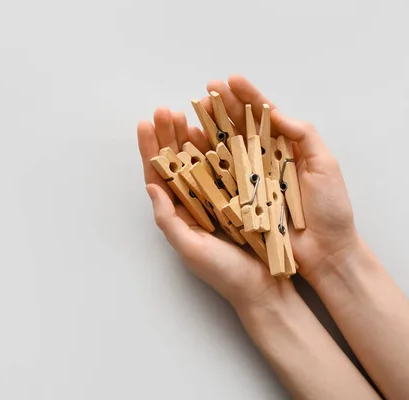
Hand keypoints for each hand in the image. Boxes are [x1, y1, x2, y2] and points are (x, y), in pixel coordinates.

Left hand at [137, 106, 291, 308]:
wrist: (263, 288)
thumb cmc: (225, 274)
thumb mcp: (190, 249)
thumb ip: (168, 220)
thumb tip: (150, 186)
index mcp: (177, 214)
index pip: (158, 175)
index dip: (149, 149)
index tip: (145, 124)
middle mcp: (193, 202)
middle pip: (175, 162)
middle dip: (168, 134)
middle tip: (165, 110)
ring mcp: (216, 197)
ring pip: (199, 160)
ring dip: (191, 135)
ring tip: (186, 112)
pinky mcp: (239, 196)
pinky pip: (225, 167)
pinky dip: (218, 147)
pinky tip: (214, 130)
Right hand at [200, 75, 358, 281]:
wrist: (323, 252)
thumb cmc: (330, 209)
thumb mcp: (325, 165)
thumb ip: (303, 135)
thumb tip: (275, 112)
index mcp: (285, 147)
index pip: (263, 115)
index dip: (247, 97)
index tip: (231, 80)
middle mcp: (263, 160)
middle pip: (238, 128)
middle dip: (221, 108)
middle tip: (205, 91)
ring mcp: (248, 179)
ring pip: (223, 148)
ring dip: (206, 129)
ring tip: (191, 112)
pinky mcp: (237, 200)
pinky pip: (217, 177)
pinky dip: (202, 161)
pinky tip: (189, 146)